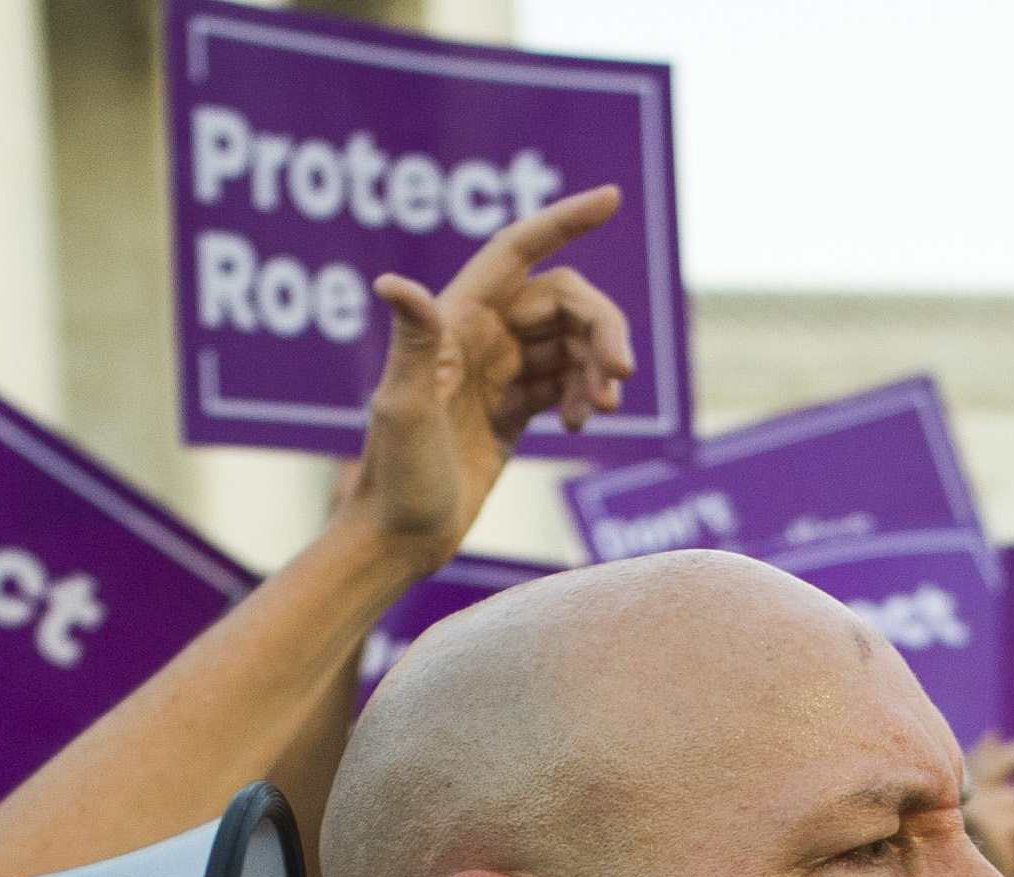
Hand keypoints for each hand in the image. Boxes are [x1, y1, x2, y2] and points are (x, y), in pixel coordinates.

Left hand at [343, 190, 635, 576]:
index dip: (564, 221)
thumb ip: (412, 343)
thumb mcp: (404, 410)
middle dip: (601, 328)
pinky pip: (563, 380)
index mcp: (454, 321)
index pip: (518, 251)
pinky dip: (582, 393)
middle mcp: (477, 336)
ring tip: (600, 410)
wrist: (398, 540)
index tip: (612, 199)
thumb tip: (392, 282)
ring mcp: (496, 372)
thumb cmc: (394, 479)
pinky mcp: (511, 409)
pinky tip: (578, 423)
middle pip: (563, 301)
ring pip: (570, 342)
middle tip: (620, 375)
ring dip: (596, 366)